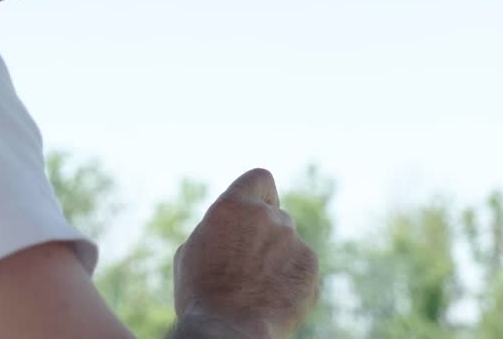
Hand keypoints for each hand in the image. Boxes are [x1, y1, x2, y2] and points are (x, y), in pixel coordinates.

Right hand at [173, 168, 319, 338]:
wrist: (228, 329)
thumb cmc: (201, 294)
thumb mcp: (191, 250)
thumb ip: (217, 228)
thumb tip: (231, 227)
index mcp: (233, 205)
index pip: (260, 179)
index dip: (260, 195)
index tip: (256, 212)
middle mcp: (268, 216)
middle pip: (275, 217)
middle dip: (266, 236)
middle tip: (248, 267)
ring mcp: (293, 240)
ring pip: (290, 244)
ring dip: (279, 259)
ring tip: (258, 289)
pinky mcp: (310, 266)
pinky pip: (303, 267)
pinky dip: (292, 280)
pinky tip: (274, 300)